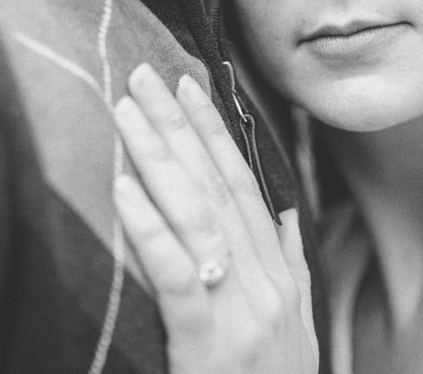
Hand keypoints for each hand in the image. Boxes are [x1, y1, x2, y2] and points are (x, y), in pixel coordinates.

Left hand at [112, 64, 317, 373]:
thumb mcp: (298, 327)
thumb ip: (293, 266)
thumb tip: (288, 215)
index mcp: (279, 273)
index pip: (242, 185)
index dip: (215, 132)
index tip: (189, 85)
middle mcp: (266, 282)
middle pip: (217, 187)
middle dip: (181, 126)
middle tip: (146, 76)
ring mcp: (243, 314)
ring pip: (198, 217)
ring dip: (160, 157)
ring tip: (128, 111)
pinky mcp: (210, 349)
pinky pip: (179, 277)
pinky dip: (151, 229)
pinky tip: (124, 188)